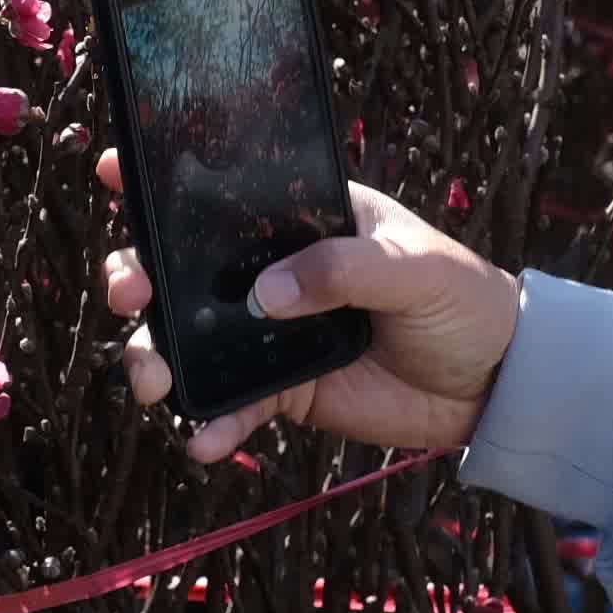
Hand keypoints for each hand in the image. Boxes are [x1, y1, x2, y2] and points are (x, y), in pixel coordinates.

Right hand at [97, 145, 523, 463]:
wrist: (496, 386)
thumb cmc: (463, 300)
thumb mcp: (413, 267)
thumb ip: (342, 270)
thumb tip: (263, 294)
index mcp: (305, 216)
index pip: (226, 189)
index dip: (166, 180)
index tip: (115, 171)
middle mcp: (276, 268)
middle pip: (183, 267)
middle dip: (138, 276)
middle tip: (126, 293)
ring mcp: (273, 332)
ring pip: (191, 340)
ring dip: (157, 357)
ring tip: (151, 384)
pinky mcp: (284, 390)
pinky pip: (232, 405)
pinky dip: (210, 424)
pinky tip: (200, 441)